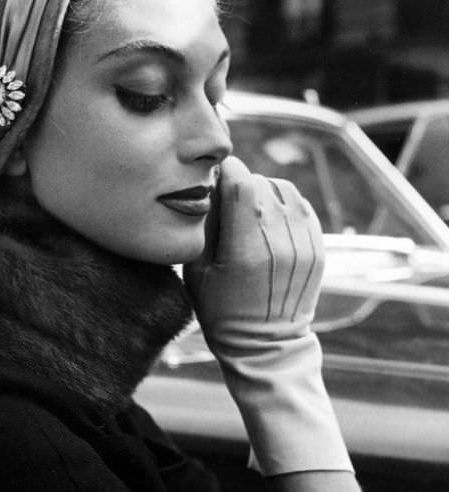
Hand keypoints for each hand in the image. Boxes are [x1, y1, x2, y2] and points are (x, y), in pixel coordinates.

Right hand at [185, 155, 323, 344]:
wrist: (265, 345)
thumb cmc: (221, 310)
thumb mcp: (197, 271)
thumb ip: (204, 226)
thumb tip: (209, 186)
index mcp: (246, 249)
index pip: (242, 183)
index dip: (227, 171)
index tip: (216, 175)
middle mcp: (280, 243)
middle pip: (262, 183)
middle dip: (242, 182)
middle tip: (227, 197)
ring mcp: (303, 246)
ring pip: (285, 190)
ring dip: (264, 191)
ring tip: (249, 209)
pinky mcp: (317, 249)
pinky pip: (302, 207)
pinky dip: (284, 205)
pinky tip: (268, 222)